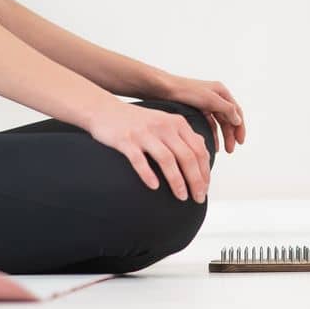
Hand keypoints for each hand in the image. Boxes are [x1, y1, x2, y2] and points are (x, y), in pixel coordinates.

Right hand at [87, 100, 211, 202]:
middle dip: (195, 180)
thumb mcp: (165, 122)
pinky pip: (139, 160)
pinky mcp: (125, 140)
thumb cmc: (138, 121)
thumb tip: (205, 153)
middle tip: (198, 199)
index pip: (198, 149)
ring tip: (182, 197)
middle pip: (186, 156)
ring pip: (167, 159)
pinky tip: (154, 187)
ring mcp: (144, 133)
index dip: (204, 171)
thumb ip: (184, 136)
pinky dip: (148, 174)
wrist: (104, 110)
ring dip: (177, 181)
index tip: (205, 189)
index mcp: (176, 123)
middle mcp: (163, 126)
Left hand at [150, 71, 245, 154]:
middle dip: (231, 134)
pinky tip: (212, 145)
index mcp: (221, 92)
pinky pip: (208, 125)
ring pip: (219, 123)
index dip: (240, 127)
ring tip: (224, 150)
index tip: (240, 142)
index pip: (236, 111)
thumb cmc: (186, 90)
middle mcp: (215, 97)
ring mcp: (206, 104)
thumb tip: (238, 121)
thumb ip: (226, 110)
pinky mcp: (196, 110)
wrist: (163, 89)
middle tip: (231, 150)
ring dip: (223, 136)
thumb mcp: (210, 99)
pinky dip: (212, 135)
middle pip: (228, 118)